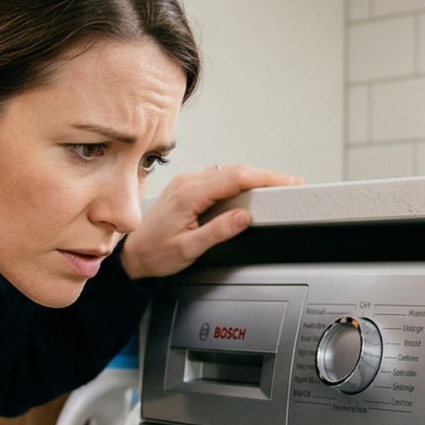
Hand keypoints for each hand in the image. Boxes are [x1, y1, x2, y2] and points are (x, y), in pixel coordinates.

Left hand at [120, 164, 302, 280]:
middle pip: (235, 170)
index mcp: (189, 194)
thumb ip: (217, 232)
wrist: (133, 254)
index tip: (287, 181)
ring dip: (252, 176)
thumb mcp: (188, 249)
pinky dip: (238, 180)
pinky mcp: (187, 186)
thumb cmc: (155, 253)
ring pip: (227, 171)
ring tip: (275, 186)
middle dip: (265, 175)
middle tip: (290, 184)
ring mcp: (186, 182)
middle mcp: (187, 182)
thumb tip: (243, 217)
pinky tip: (248, 188)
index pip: (235, 177)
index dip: (265, 177)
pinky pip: (218, 176)